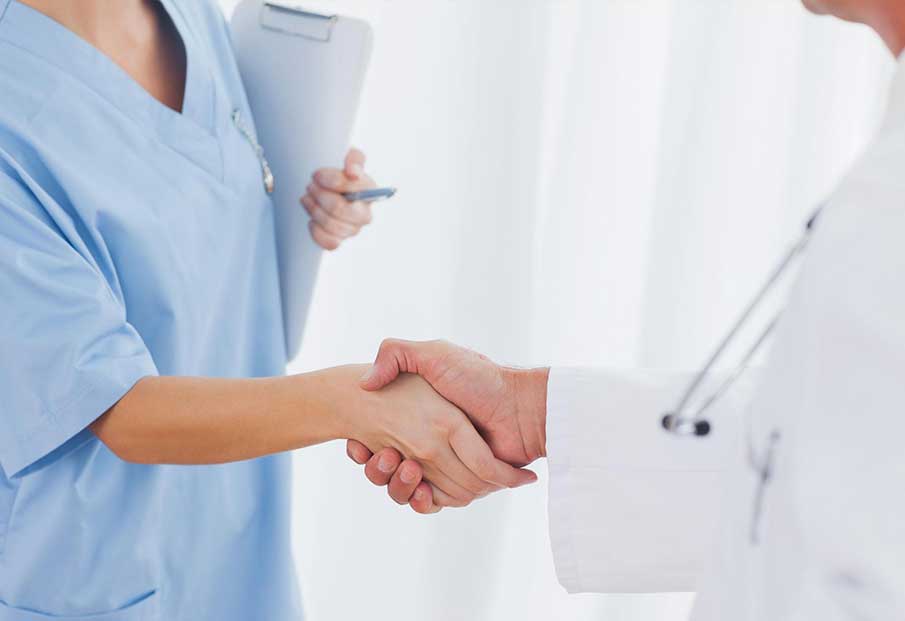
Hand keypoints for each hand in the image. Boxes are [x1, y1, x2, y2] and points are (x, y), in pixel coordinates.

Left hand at [301, 148, 377, 249]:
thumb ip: (354, 159)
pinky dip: (316, 231)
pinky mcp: (340, 240)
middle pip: (339, 209)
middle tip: (311, 186)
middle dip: (319, 195)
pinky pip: (329, 243)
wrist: (328, 186)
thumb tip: (352, 172)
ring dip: (314, 209)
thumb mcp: (348, 157)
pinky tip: (312, 219)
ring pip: (331, 225)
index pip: (354, 189)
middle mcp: (364, 214)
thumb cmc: (340, 172)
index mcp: (370, 192)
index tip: (317, 175)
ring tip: (308, 198)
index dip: (332, 181)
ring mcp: (352, 229)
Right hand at [346, 340, 548, 510]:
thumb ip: (395, 354)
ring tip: (403, 466)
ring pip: (405, 490)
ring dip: (397, 485)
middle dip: (378, 470)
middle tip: (384, 456)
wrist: (521, 404)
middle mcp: (430, 444)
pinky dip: (421, 502)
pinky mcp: (461, 486)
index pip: (377, 442)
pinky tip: (420, 489)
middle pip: (388, 471)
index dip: (362, 450)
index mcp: (419, 419)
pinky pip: (432, 504)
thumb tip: (365, 382)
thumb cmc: (479, 376)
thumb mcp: (434, 354)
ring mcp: (445, 466)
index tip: (359, 445)